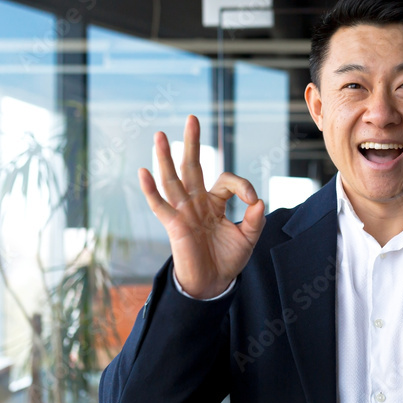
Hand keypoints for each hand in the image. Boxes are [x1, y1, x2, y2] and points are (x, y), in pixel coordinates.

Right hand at [138, 115, 265, 298]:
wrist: (213, 284)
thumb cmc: (227, 260)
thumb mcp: (248, 238)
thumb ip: (255, 220)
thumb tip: (259, 202)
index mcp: (214, 202)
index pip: (226, 181)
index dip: (242, 185)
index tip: (253, 200)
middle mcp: (196, 202)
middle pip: (192, 167)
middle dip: (192, 142)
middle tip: (192, 118)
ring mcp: (183, 212)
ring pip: (172, 180)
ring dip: (165, 157)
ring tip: (160, 135)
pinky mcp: (173, 226)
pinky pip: (160, 206)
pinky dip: (150, 190)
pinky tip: (143, 171)